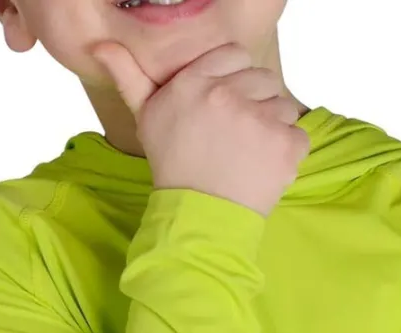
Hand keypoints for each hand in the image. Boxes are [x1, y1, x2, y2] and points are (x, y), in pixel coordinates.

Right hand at [90, 40, 309, 218]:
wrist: (198, 219)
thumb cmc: (174, 167)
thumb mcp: (147, 118)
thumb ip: (129, 77)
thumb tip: (102, 45)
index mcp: (194, 82)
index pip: (235, 55)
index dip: (235, 81)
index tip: (227, 108)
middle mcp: (226, 95)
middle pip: (263, 79)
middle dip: (255, 105)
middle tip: (236, 139)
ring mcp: (258, 120)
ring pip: (283, 106)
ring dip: (272, 129)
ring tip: (249, 156)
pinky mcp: (283, 145)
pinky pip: (298, 135)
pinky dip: (288, 154)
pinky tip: (264, 168)